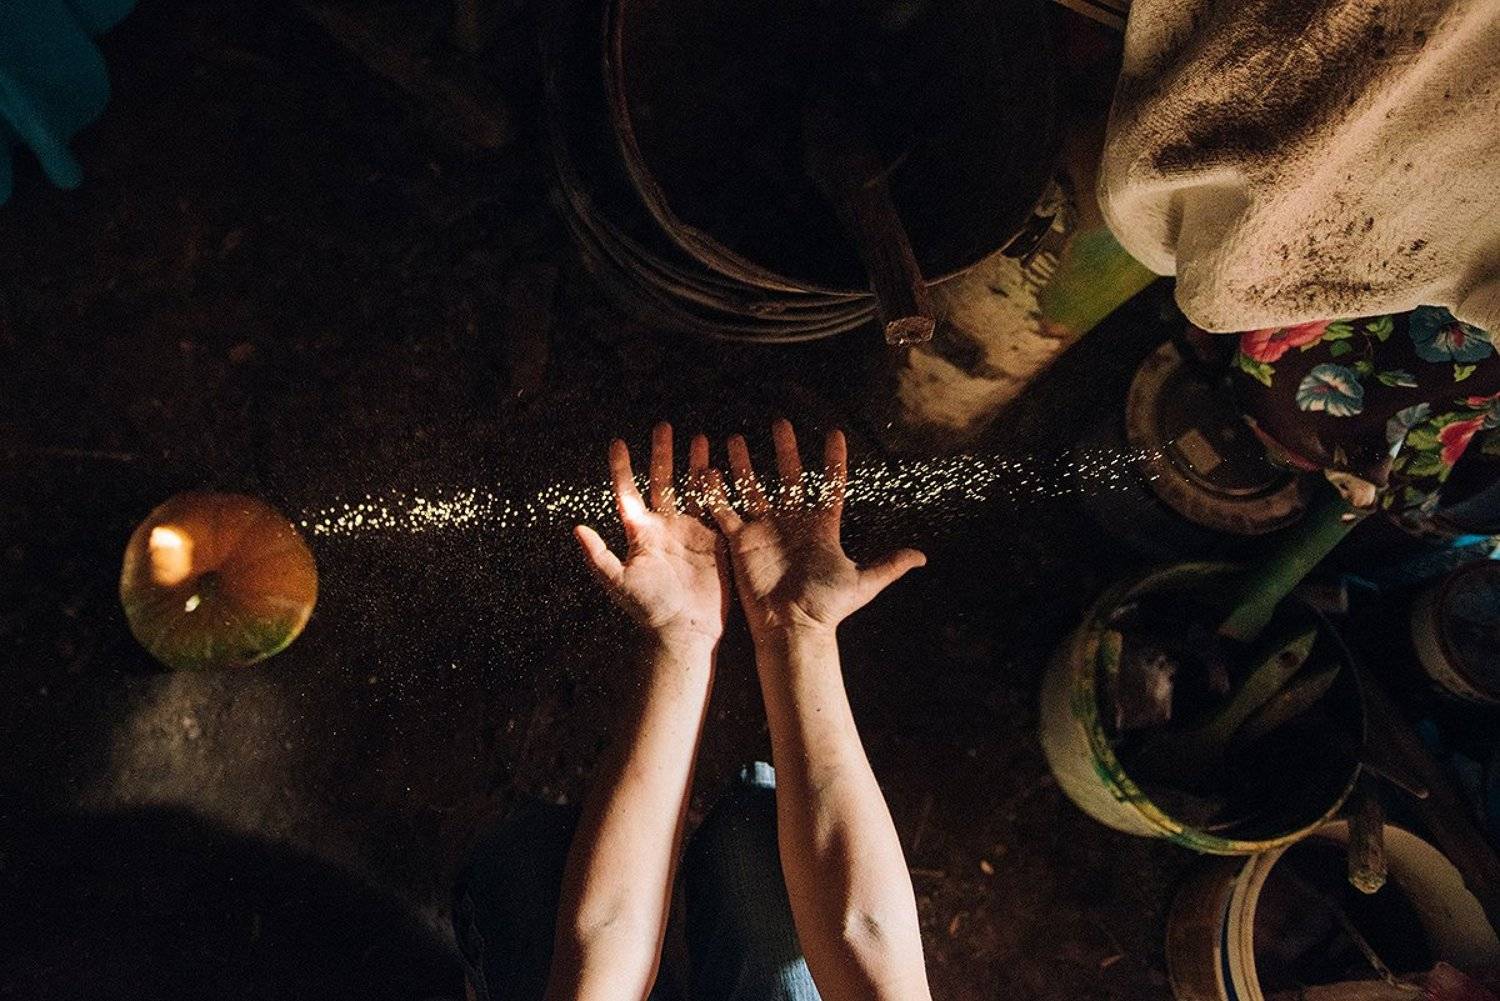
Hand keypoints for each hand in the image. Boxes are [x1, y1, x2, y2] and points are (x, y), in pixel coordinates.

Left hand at [574, 423, 730, 647]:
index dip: (622, 468)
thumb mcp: (620, 582)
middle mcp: (664, 528)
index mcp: (641, 533)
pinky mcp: (713, 543)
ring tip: (701, 437)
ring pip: (692, 489)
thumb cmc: (648, 610)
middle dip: (662, 454)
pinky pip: (717, 509)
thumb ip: (599, 556)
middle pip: (661, 482)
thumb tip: (577, 529)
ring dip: (695, 464)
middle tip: (664, 426)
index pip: (628, 493)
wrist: (684, 631)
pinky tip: (725, 467)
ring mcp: (690, 533)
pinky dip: (720, 488)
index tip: (618, 442)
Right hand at [704, 419, 924, 640]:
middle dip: (786, 451)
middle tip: (781, 423)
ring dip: (744, 465)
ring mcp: (765, 530)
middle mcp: (792, 524)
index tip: (835, 435)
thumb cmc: (828, 607)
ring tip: (736, 439)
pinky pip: (726, 513)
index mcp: (821, 528)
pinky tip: (707, 472)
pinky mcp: (742, 542)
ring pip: (753, 489)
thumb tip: (922, 557)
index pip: (829, 486)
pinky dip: (716, 494)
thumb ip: (889, 566)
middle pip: (788, 478)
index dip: (833, 462)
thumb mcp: (863, 583)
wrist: (794, 627)